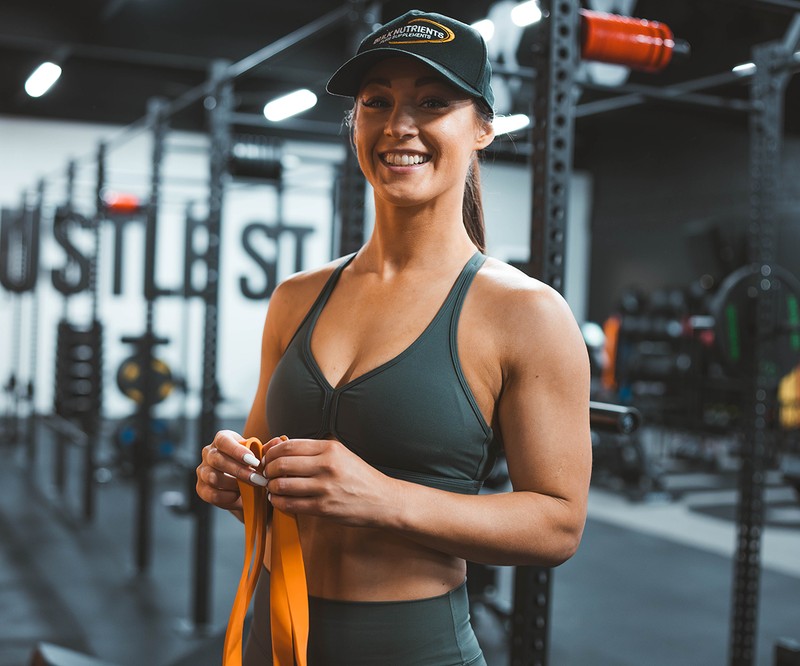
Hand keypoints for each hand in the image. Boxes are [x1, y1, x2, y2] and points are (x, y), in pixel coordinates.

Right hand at [196, 429, 276, 510]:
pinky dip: (227, 497)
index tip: (254, 461)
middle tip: (258, 479)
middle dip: (239, 471)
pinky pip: (211, 494)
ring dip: (234, 484)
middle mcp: (208, 453)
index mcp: (222, 440)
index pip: (223, 441)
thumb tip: (278, 441)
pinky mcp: (201, 488)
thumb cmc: (250, 465)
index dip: (237, 451)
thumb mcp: (259, 456)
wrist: (243, 485)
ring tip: (250, 488)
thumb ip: (267, 449)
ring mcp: (203, 471)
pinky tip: (239, 496)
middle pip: (217, 460)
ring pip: (213, 477)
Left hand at [262, 437, 395, 526]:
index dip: (272, 452)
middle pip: (281, 464)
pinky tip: (279, 499)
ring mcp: (324, 488)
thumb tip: (278, 444)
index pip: (288, 445)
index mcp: (330, 448)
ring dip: (271, 486)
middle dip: (268, 469)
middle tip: (267, 473)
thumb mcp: (340, 453)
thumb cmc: (358, 476)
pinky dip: (278, 502)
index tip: (268, 457)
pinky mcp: (323, 508)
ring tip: (273, 487)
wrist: (382, 499)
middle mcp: (326, 466)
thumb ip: (311, 449)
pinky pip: (290, 504)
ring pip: (282, 484)